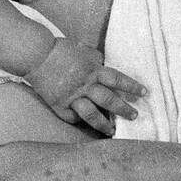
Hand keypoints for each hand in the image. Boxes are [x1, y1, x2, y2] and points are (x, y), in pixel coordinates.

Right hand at [28, 37, 146, 136]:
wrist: (36, 54)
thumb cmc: (59, 49)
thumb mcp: (83, 50)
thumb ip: (95, 59)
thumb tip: (104, 63)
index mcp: (93, 70)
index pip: (117, 79)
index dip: (132, 86)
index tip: (144, 93)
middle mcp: (85, 85)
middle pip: (109, 100)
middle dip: (124, 109)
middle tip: (134, 116)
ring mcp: (72, 97)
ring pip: (92, 114)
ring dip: (104, 124)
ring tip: (113, 131)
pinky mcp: (58, 105)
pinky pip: (72, 117)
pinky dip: (79, 120)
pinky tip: (86, 123)